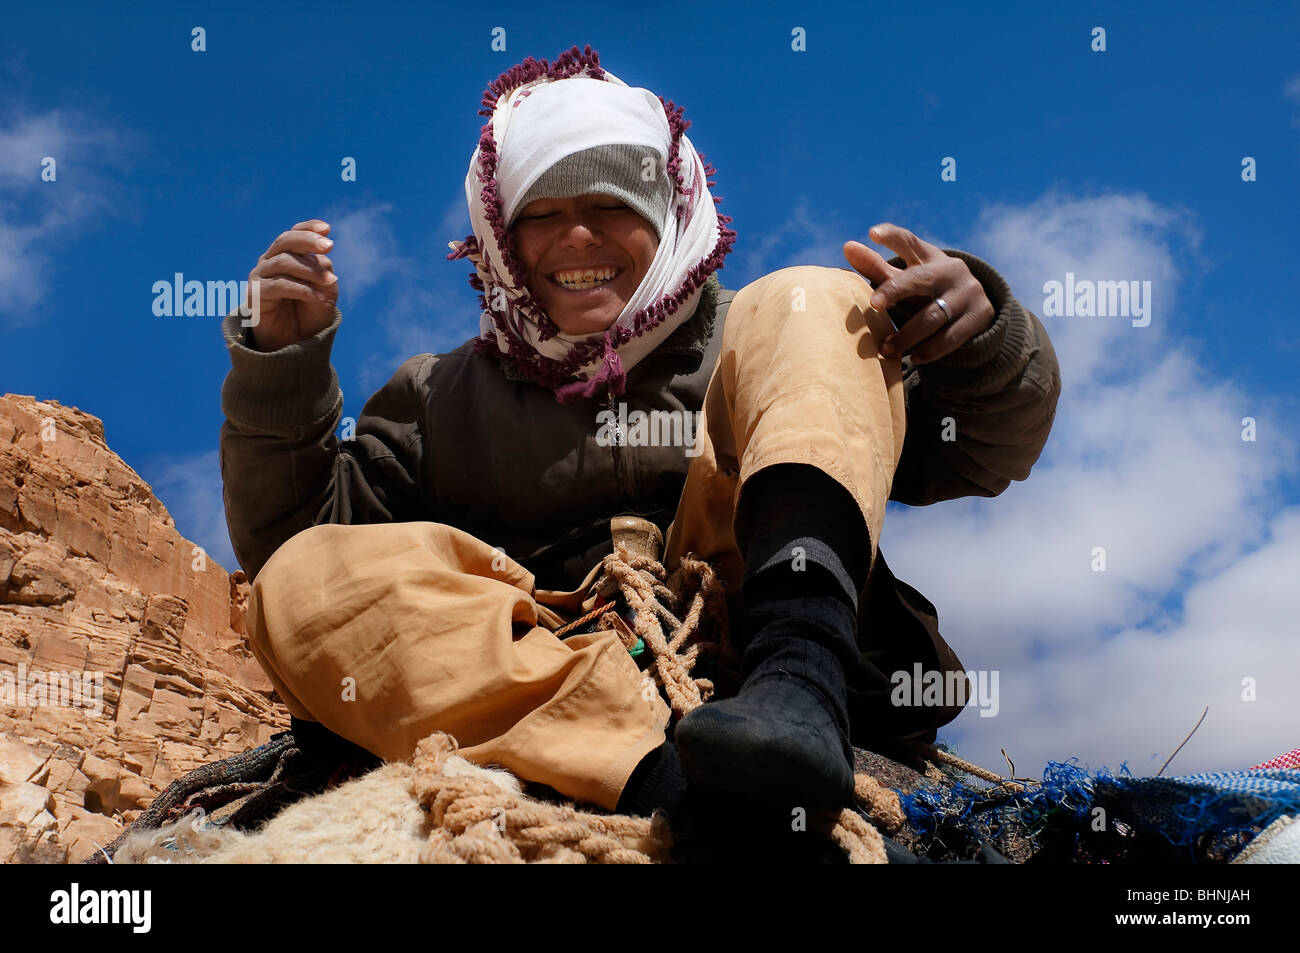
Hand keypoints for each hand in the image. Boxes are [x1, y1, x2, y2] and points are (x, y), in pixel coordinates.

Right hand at [245, 219, 338, 351]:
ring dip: (310, 270)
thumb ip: (324, 271)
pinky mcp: (255, 294)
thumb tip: (322, 257)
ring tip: (331, 282)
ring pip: (284, 262)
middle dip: (308, 240)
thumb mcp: (325, 290)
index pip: (294, 234)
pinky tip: (317, 297)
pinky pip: (279, 285)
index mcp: (286, 256)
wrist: (294, 341)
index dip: (308, 228)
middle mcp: (270, 261)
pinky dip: (301, 289)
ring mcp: (260, 276)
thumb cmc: (309, 312)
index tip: (327, 229)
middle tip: (329, 245)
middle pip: (285, 241)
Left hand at [842, 223, 994, 363]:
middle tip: (873, 305)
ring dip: (908, 335)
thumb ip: (877, 267)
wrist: (975, 313)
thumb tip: (847, 247)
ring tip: (886, 349)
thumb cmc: (927, 293)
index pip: (909, 242)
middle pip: (919, 279)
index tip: (872, 234)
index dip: (892, 236)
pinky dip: (931, 349)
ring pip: (934, 315)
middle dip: (895, 290)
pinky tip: (914, 358)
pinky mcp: (980, 315)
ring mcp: (968, 292)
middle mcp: (951, 270)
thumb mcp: (907, 280)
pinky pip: (952, 336)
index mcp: (929, 257)